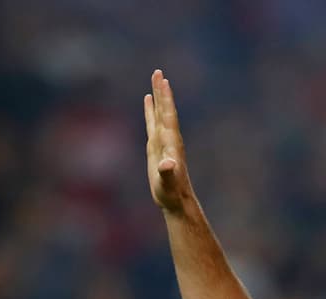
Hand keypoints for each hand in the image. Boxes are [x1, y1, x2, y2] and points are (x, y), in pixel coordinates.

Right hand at [144, 69, 193, 213]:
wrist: (175, 200)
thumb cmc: (171, 192)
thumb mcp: (168, 183)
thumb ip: (168, 172)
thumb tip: (166, 164)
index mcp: (171, 142)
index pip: (168, 115)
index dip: (166, 99)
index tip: (163, 81)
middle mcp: (168, 138)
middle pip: (164, 109)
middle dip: (161, 91)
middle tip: (158, 72)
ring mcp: (162, 141)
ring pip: (159, 113)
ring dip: (158, 97)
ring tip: (156, 80)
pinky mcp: (156, 146)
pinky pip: (153, 123)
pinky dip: (151, 111)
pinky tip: (149, 101)